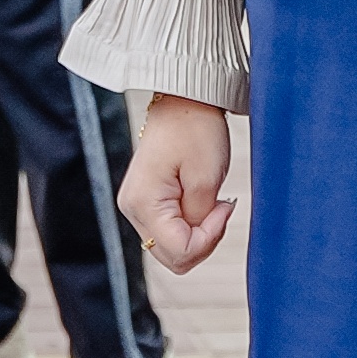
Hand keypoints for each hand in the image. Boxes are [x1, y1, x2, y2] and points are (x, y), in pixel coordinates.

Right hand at [121, 94, 240, 272]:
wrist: (185, 100)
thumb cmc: (195, 129)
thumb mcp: (206, 178)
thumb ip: (200, 220)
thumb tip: (196, 241)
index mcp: (143, 203)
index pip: (178, 251)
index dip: (209, 238)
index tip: (224, 207)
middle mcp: (132, 208)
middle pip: (171, 256)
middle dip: (203, 241)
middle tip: (221, 208)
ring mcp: (136, 205)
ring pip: (170, 247)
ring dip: (197, 233)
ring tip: (212, 202)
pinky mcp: (146, 201)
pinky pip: (169, 231)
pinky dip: (190, 225)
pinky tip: (201, 202)